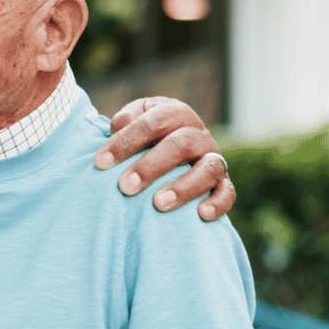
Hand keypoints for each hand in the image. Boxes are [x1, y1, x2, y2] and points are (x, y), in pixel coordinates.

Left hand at [93, 96, 234, 220]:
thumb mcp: (131, 124)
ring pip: (208, 168)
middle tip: (125, 187)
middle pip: (180, 144)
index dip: (126, 140)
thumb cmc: (142, 141)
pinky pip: (228, 193)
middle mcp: (198, 134)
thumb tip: (117, 127)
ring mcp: (213, 159)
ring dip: (184, 187)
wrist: (167, 157)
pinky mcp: (223, 184)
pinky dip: (217, 203)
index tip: (100, 162)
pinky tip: (201, 214)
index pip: (153, 121)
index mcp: (175, 114)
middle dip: (150, 166)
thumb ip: (124, 122)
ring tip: (158, 204)